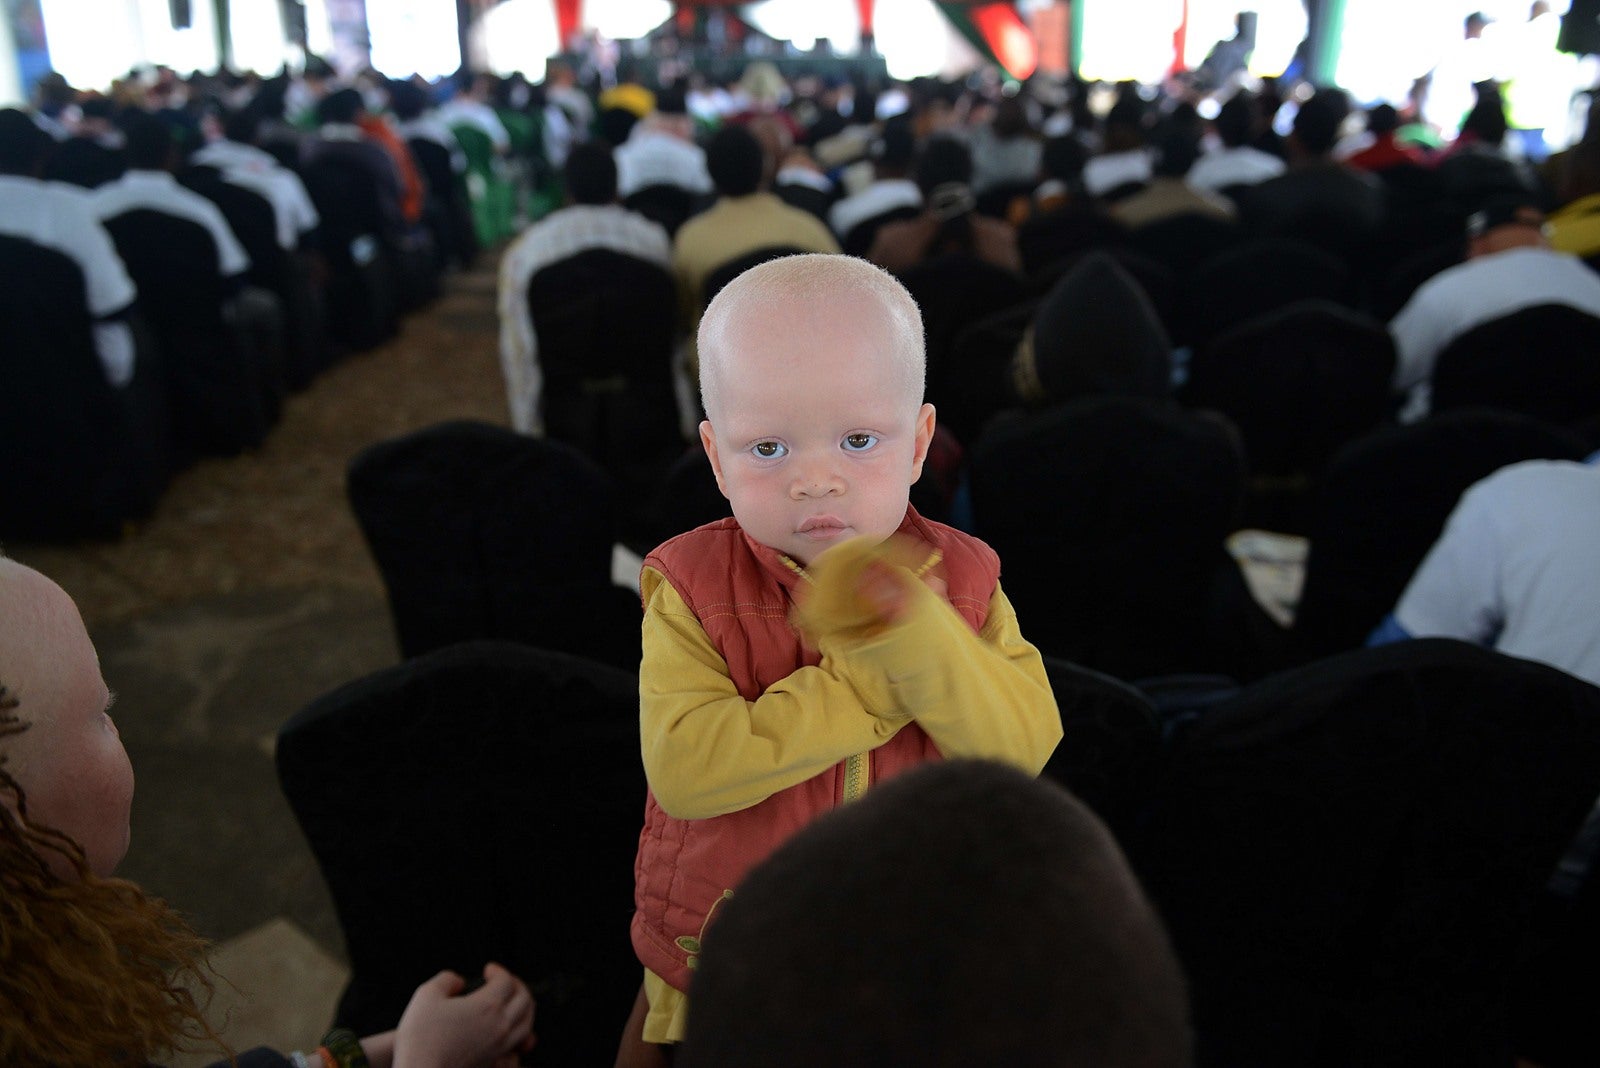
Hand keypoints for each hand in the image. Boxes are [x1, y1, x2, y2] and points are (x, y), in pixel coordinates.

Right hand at [393, 963, 535, 1067]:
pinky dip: (522, 1033)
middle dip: (517, 985)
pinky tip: (510, 1031)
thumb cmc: (421, 1037)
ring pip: (526, 1023)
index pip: (506, 981)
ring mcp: (499, 1046)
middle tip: (505, 982)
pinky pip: (518, 1045)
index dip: (498, 971)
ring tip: (514, 1002)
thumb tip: (458, 982)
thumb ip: (447, 980)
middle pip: (524, 999)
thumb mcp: (427, 995)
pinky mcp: (493, 1061)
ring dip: (524, 1008)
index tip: (488, 970)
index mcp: (488, 1005)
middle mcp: (500, 1025)